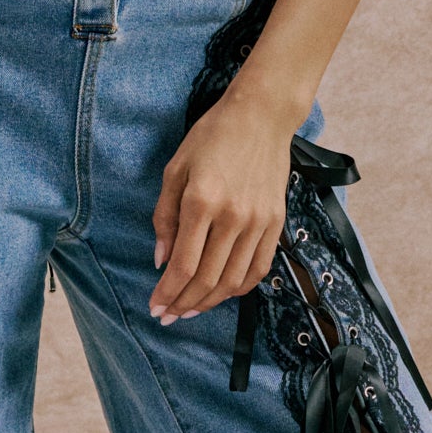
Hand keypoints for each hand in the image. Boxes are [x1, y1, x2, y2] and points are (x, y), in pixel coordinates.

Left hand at [149, 82, 294, 324]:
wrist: (261, 117)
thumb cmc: (211, 138)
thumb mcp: (175, 170)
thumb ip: (164, 217)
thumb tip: (161, 260)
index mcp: (202, 201)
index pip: (183, 264)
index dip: (167, 292)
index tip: (155, 306)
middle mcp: (233, 216)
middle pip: (207, 279)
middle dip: (184, 304)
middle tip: (168, 316)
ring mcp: (258, 221)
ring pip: (233, 280)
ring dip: (209, 302)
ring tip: (190, 310)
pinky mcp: (276, 222)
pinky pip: (258, 268)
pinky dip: (239, 288)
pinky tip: (222, 293)